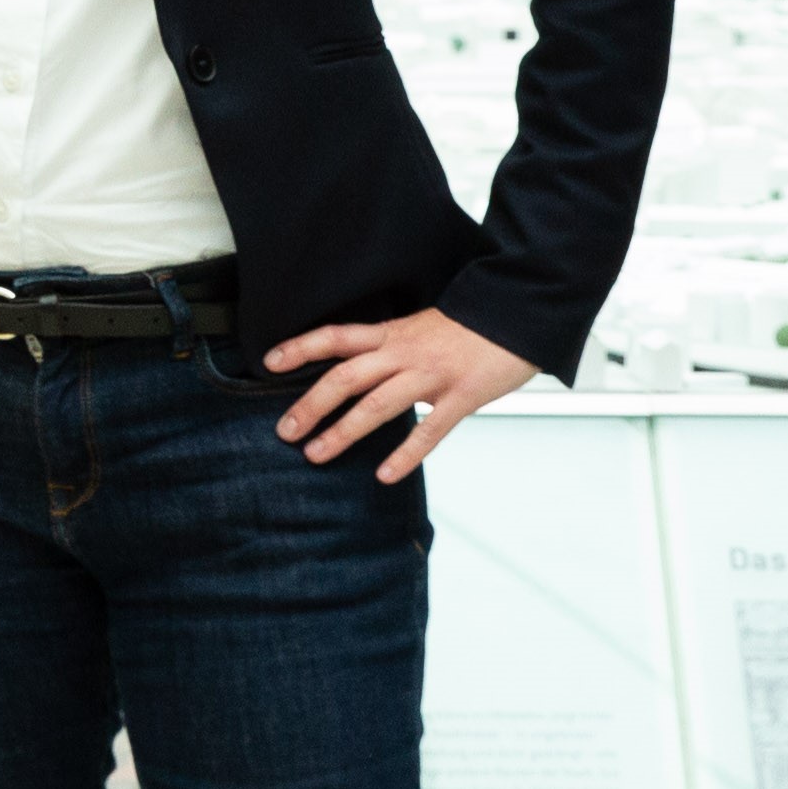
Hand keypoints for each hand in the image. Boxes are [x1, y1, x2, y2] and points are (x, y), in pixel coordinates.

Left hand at [262, 304, 537, 481]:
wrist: (519, 313)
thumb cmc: (470, 325)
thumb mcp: (421, 326)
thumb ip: (391, 346)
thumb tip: (358, 366)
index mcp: (393, 333)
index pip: (336, 337)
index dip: (301, 348)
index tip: (268, 362)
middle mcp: (405, 353)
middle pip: (346, 377)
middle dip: (310, 405)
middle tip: (284, 431)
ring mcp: (432, 376)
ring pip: (377, 406)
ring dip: (343, 432)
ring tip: (315, 455)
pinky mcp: (460, 397)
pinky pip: (428, 431)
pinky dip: (405, 455)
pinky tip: (384, 475)